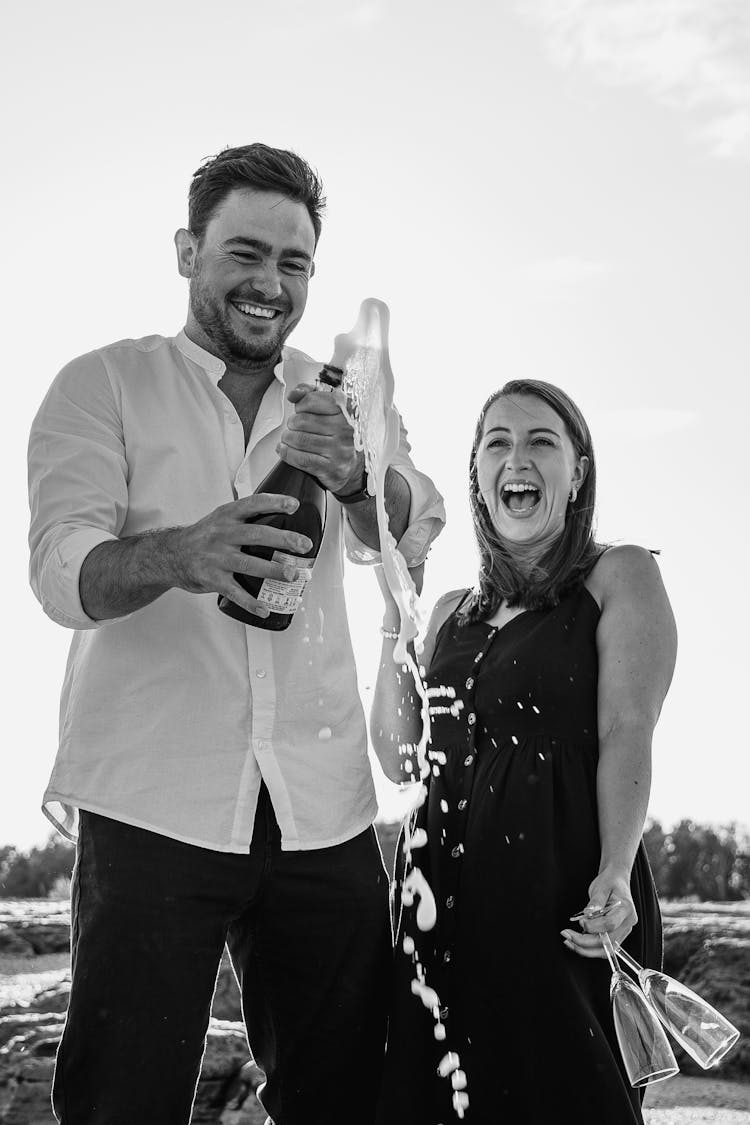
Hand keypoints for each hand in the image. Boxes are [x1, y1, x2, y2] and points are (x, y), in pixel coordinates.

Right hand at [171, 495, 312, 618]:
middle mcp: (222, 534)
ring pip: (249, 563)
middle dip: (283, 539)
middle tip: (304, 545)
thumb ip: (245, 519)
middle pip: (257, 534)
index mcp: (226, 516)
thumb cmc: (202, 537)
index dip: (274, 502)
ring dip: (273, 570)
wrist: (169, 555)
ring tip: (292, 575)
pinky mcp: (212, 579)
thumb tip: (280, 521)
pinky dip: (251, 603)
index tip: (294, 505)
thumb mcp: (220, 520)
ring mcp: (216, 558)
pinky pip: (235, 592)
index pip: (252, 504)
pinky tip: (264, 609)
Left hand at [278, 383, 364, 493]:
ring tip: (289, 438)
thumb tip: (294, 394)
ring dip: (288, 439)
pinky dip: (287, 453)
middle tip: (294, 427)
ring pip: (299, 439)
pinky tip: (284, 450)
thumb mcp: (330, 410)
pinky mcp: (331, 468)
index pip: (312, 400)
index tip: (301, 411)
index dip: (300, 405)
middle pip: (302, 421)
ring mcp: (339, 450)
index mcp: (347, 410)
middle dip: (292, 424)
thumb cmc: (336, 434)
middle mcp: (345, 429)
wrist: (350, 465)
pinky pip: (300, 458)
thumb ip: (311, 394)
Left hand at [560, 869, 636, 959]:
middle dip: (584, 942)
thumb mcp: (601, 886)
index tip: (580, 923)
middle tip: (567, 935)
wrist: (617, 880)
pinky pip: (604, 947)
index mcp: (626, 909)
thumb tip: (588, 914)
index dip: (594, 926)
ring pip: (605, 949)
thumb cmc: (610, 881)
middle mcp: (627, 923)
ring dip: (586, 949)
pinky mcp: (617, 935)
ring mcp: (623, 931)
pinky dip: (590, 948)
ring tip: (569, 941)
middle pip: (607, 941)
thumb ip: (596, 901)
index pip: (610, 924)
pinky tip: (577, 942)